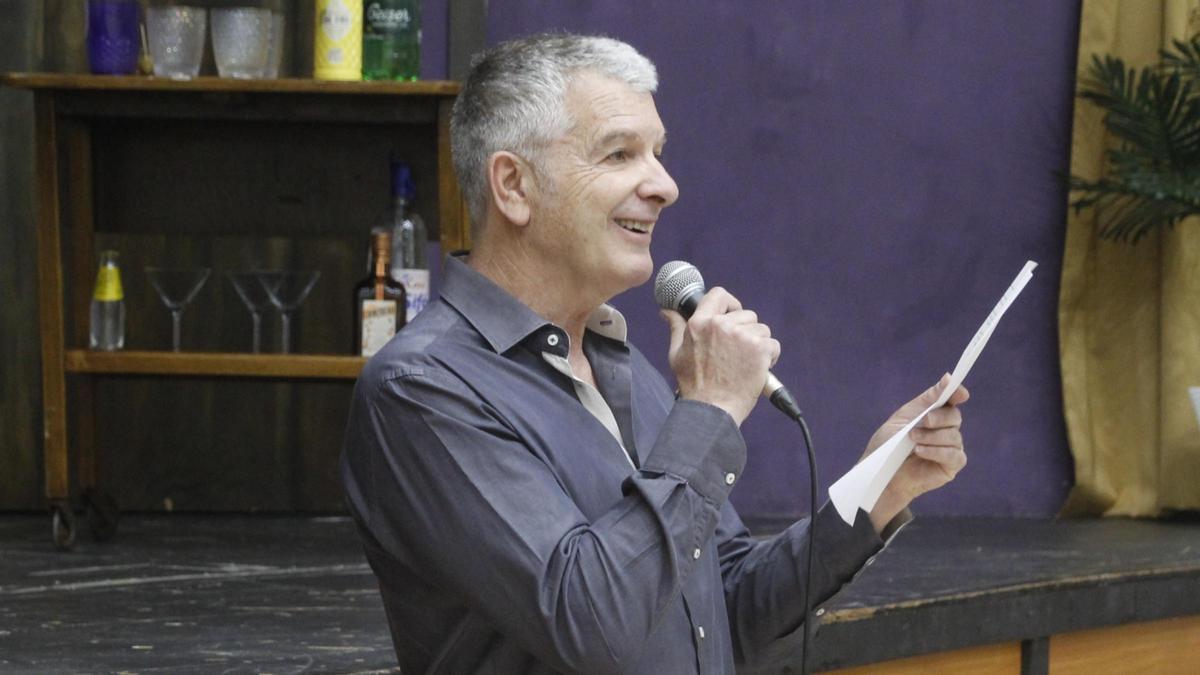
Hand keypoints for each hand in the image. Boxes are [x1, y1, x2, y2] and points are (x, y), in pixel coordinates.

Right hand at [661, 287, 779, 424]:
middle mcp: (721, 325)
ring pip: (761, 329)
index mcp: (700, 323)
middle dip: (745, 330)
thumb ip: (676, 328)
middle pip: (745, 314)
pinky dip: (769, 356)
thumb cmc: (694, 385)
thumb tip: (666, 312)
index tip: (731, 314)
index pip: (719, 294)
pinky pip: (773, 344)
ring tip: (745, 362)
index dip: (729, 303)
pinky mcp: (760, 349)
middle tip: (736, 352)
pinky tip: (757, 369)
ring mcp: (742, 336)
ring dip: (757, 344)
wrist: (712, 410)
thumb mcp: (677, 353)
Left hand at [866, 374, 968, 532]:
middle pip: (954, 417)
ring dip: (932, 437)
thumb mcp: (904, 417)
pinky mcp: (952, 466)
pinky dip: (936, 451)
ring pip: (954, 436)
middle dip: (938, 418)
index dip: (957, 393)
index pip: (952, 400)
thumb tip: (949, 377)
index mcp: (935, 414)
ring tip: (912, 440)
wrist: (881, 473)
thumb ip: (928, 399)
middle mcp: (946, 429)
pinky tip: (919, 452)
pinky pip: (953, 455)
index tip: (959, 392)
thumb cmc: (890, 445)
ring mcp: (951, 448)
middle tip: (921, 422)